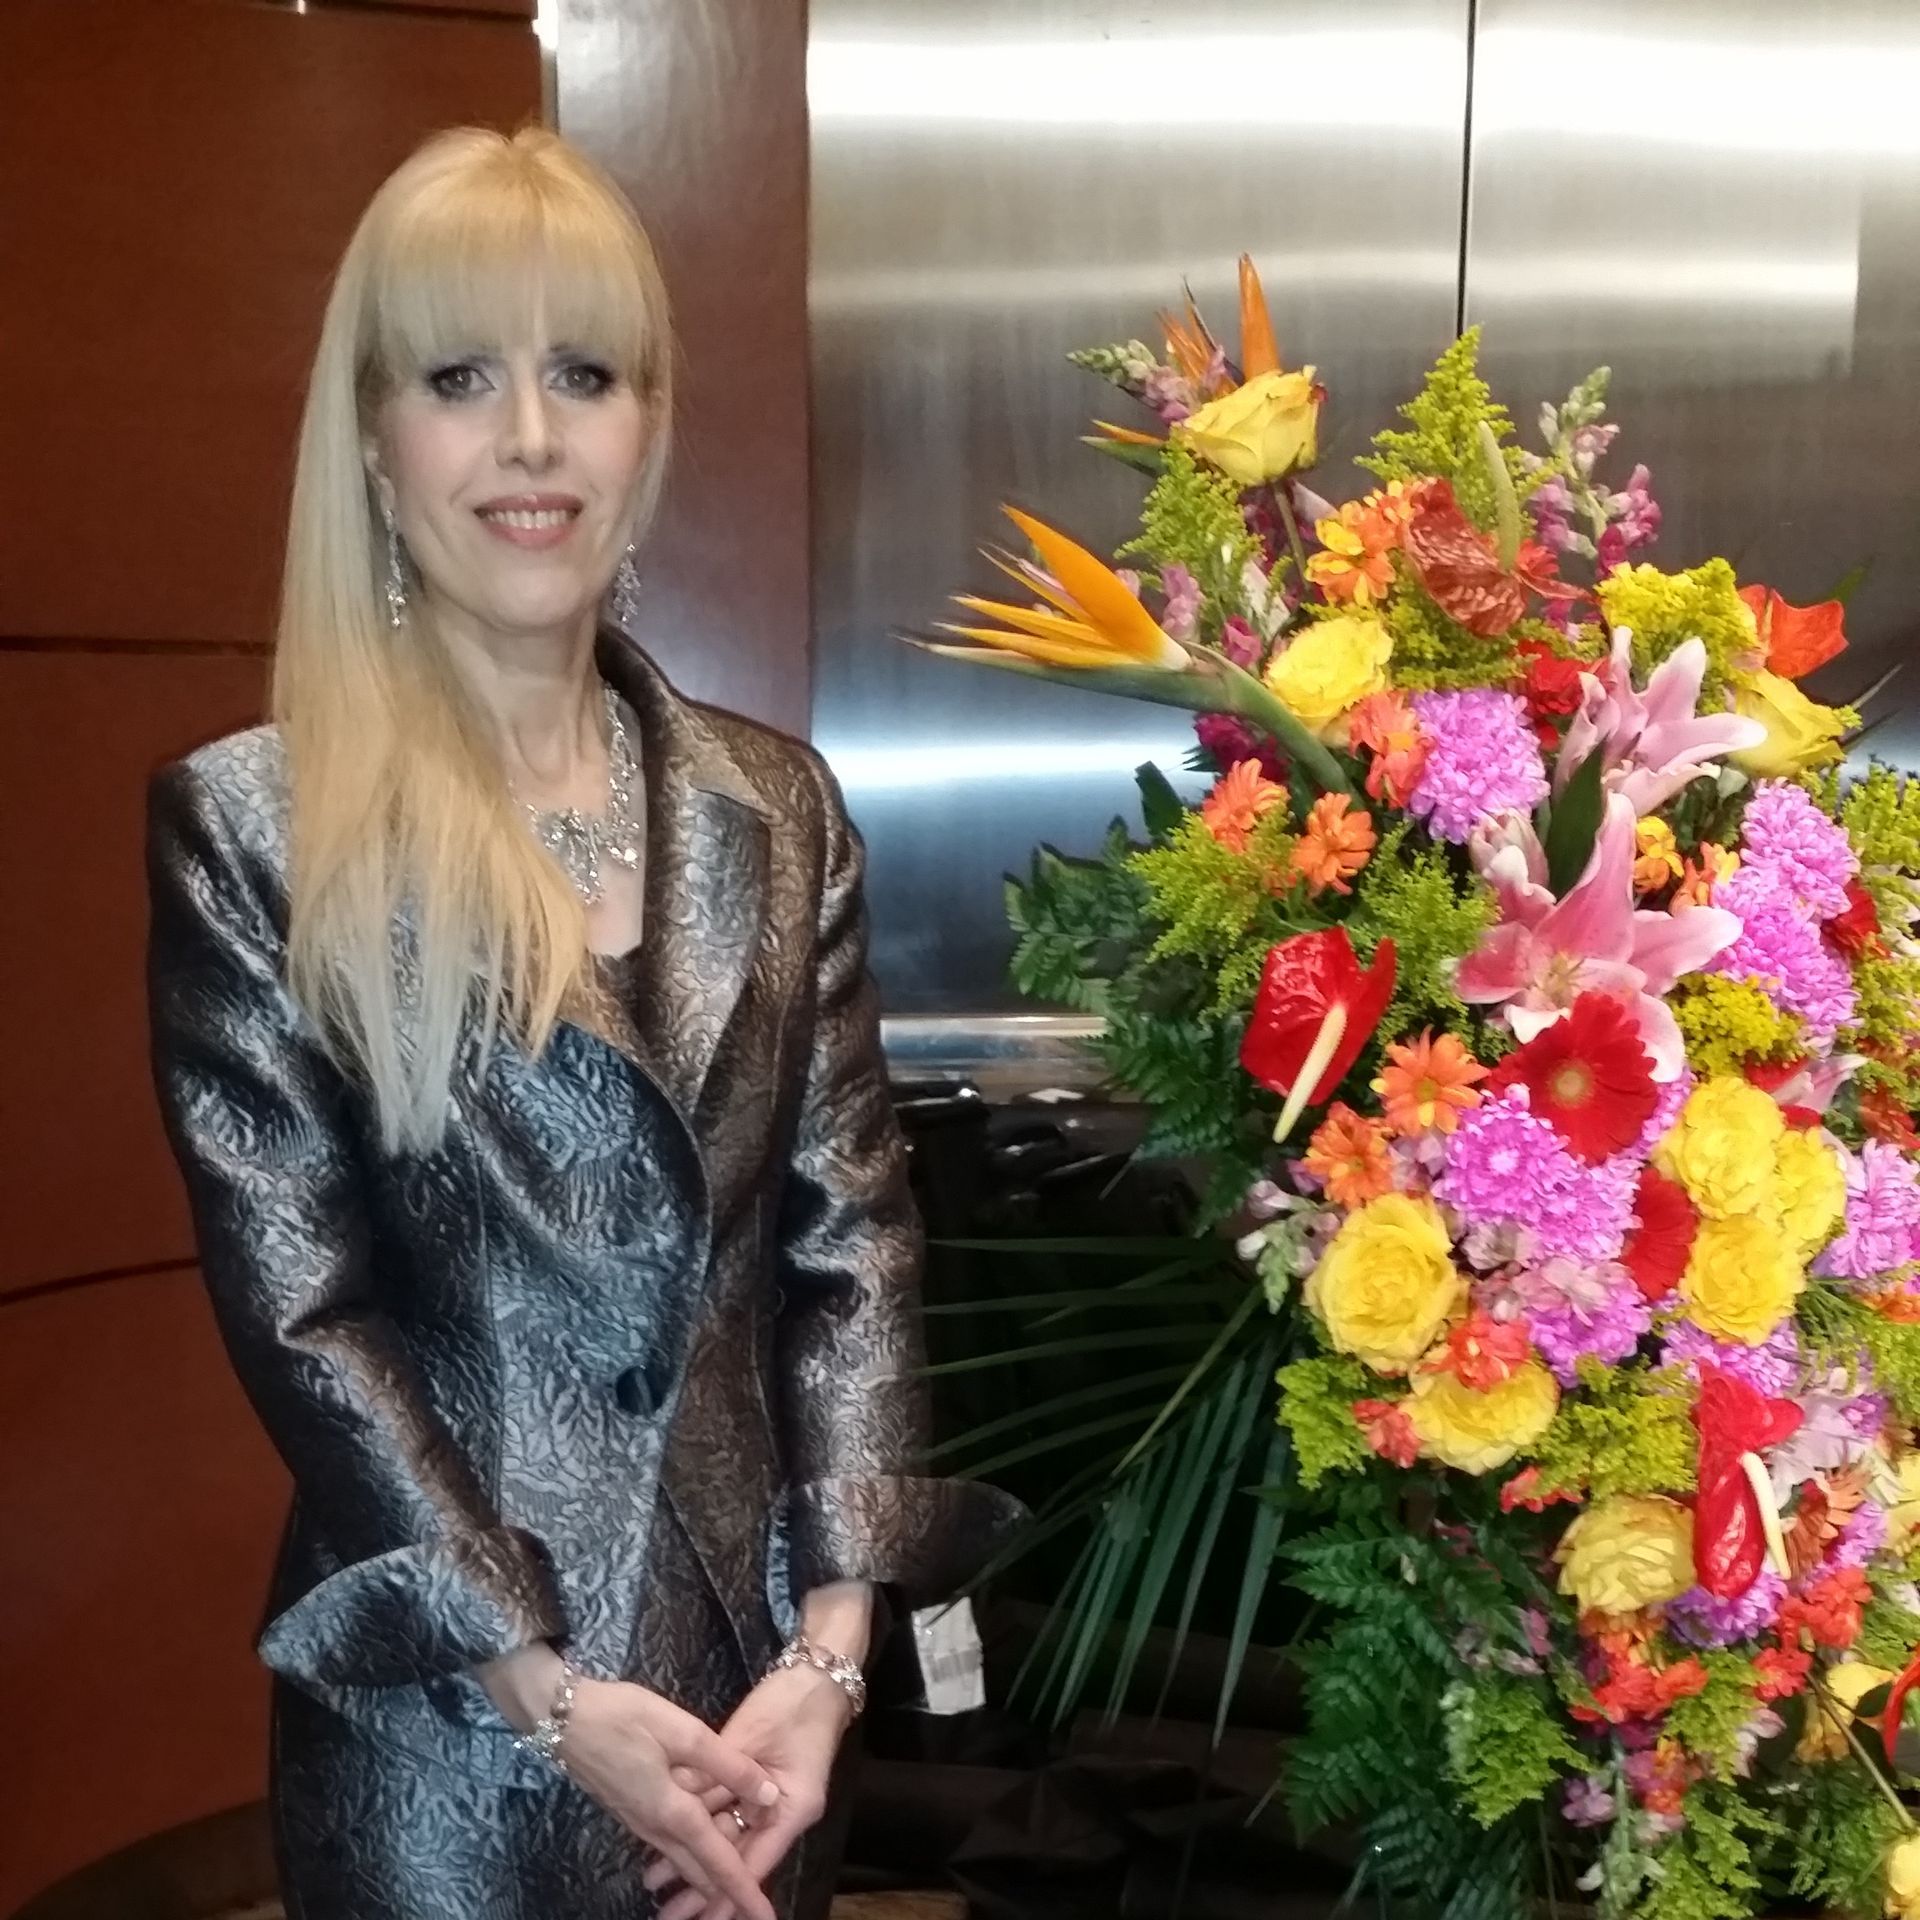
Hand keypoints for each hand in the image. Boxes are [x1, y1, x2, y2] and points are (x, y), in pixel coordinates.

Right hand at [476, 1647, 780, 1919]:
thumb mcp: (684, 1732)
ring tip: (736, 1879)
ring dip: (709, 1873)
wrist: (563, 1718)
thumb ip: (728, 1765)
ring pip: (683, 1859)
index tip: (766, 1918)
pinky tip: (704, 1838)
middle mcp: (656, 1828)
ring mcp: (640, 1822)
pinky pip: (669, 1843)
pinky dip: (692, 1851)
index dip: (744, 1891)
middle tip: (754, 1904)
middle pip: (700, 1871)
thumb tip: (770, 1793)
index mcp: (673, 1814)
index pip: (718, 1863)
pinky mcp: (631, 1809)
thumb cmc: (624, 1719)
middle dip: (728, 1891)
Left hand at [644, 1664, 855, 1919]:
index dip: (727, 1891)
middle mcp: (780, 1812)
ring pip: (727, 1837)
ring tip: (658, 1886)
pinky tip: (670, 1841)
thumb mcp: (752, 1737)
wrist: (816, 1673)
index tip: (703, 1918)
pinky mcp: (755, 1782)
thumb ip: (718, 1773)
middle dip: (703, 1887)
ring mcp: (767, 1798)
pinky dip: (699, 1825)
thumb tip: (680, 1799)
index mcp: (791, 1808)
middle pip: (738, 1856)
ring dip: (694, 1858)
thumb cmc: (791, 1704)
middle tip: (669, 1914)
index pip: (755, 1861)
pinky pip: (725, 1811)